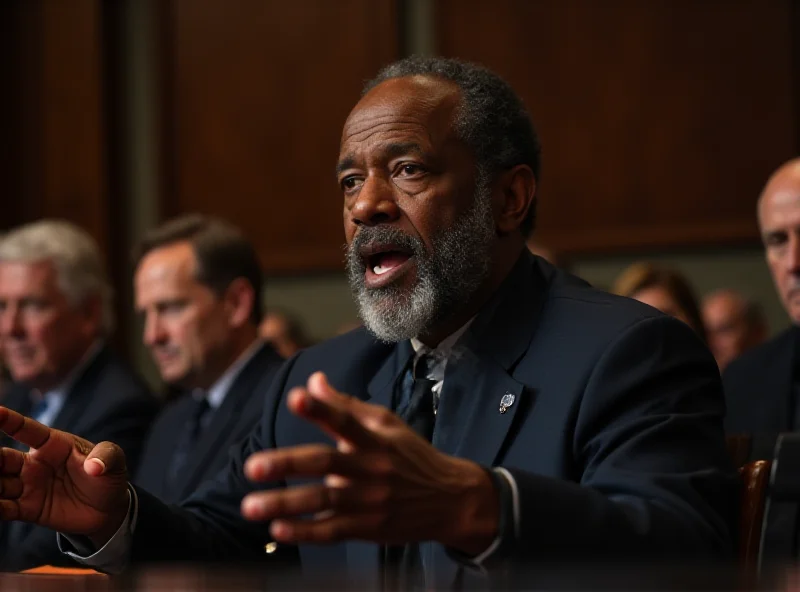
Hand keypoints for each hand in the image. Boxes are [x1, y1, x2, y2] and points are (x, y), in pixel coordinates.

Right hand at [0, 407, 129, 545]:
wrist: (109, 509)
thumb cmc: (108, 476)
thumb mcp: (114, 461)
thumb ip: (106, 456)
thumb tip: (95, 466)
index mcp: (53, 444)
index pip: (27, 429)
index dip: (9, 420)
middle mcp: (35, 464)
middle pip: (3, 458)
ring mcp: (29, 486)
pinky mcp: (28, 509)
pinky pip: (5, 509)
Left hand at [241, 372, 498, 555]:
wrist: (451, 500)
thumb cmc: (412, 456)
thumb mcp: (387, 424)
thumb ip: (346, 405)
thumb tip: (313, 380)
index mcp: (375, 438)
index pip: (345, 420)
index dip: (321, 409)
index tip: (296, 398)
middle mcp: (372, 467)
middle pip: (326, 463)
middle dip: (288, 463)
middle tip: (253, 466)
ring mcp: (370, 500)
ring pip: (323, 501)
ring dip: (286, 503)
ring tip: (250, 505)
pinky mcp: (369, 528)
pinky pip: (333, 531)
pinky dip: (306, 532)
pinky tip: (279, 530)